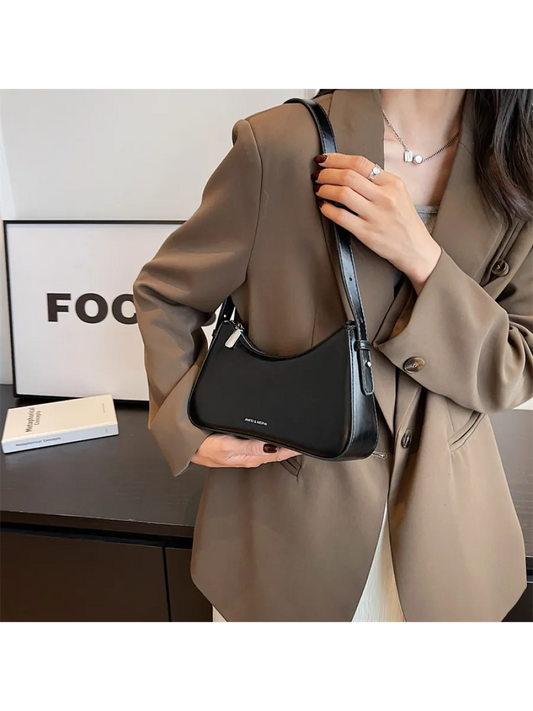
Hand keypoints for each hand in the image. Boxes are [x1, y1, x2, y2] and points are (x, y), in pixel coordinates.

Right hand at [191, 433, 299, 467]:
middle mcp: (249, 455)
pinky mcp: (237, 445)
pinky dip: (268, 439)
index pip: (278, 453)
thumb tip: (272, 446)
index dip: (293, 448)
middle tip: (306, 438)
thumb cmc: (201, 446)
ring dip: (281, 443)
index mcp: (249, 457)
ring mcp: (243, 450)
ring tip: (295, 437)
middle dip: (290, 446)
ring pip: (268, 447)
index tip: (307, 443)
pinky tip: (273, 436)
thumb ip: (250, 446)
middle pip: (276, 450)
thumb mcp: (226, 446)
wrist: (183, 444)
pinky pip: (258, 443)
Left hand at [313, 153, 442, 293]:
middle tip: (318, 175)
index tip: (323, 159)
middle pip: (348, 176)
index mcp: (392, 183)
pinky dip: (327, 209)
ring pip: (342, 194)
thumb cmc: (404, 220)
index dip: (337, 159)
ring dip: (324, 189)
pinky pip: (341, 217)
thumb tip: (347, 169)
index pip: (360, 163)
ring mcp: (375, 215)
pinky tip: (323, 206)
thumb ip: (378, 181)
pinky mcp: (366, 233)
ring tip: (319, 189)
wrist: (415, 248)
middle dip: (327, 173)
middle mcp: (385, 197)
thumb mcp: (398, 193)